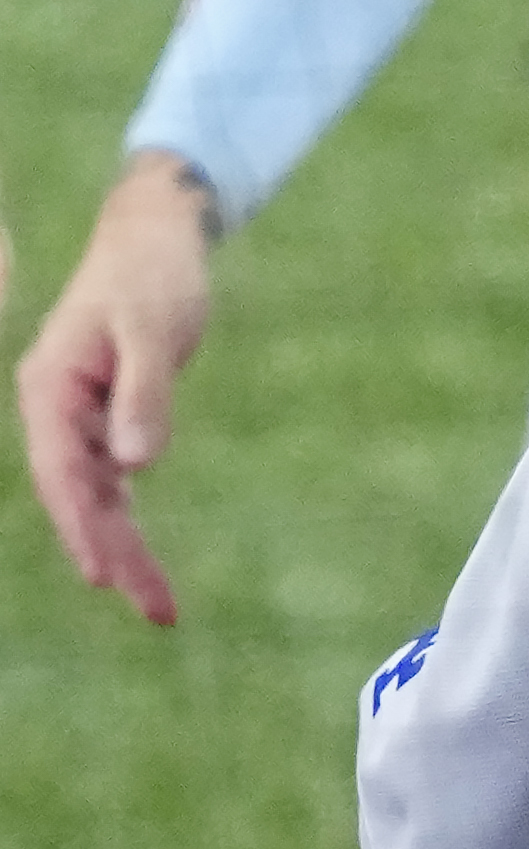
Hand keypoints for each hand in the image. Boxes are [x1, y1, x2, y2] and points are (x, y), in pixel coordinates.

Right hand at [19, 160, 220, 621]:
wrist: (155, 238)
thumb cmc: (152, 276)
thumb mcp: (153, 329)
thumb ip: (144, 393)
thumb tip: (134, 466)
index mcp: (49, 388)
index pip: (61, 472)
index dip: (81, 526)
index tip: (102, 576)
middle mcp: (55, 410)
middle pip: (80, 497)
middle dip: (115, 555)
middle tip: (158, 611)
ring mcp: (77, 417)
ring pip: (98, 496)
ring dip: (126, 548)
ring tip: (160, 605)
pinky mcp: (108, 416)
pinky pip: (113, 481)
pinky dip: (128, 517)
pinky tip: (143, 560)